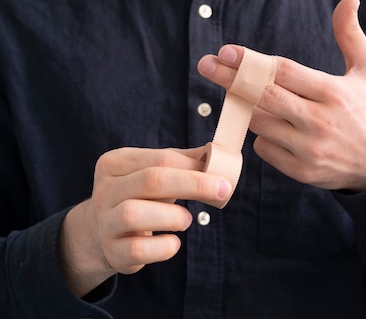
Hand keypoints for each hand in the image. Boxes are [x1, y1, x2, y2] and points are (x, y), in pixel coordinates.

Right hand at [59, 147, 231, 296]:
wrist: (101, 233)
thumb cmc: (138, 196)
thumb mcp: (153, 172)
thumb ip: (182, 162)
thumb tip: (215, 155)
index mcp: (116, 163)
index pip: (161, 159)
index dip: (195, 167)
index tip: (222, 176)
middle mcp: (105, 190)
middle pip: (150, 181)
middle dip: (193, 184)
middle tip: (222, 191)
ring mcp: (105, 222)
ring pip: (134, 214)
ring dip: (173, 217)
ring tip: (187, 220)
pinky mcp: (112, 251)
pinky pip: (138, 249)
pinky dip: (163, 247)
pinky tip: (173, 242)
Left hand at [198, 0, 365, 191]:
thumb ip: (351, 35)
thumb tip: (348, 0)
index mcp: (333, 92)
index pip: (283, 72)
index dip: (251, 61)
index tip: (226, 51)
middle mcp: (320, 121)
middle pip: (263, 97)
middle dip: (230, 79)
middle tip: (207, 64)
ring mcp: (310, 149)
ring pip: (259, 123)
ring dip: (248, 108)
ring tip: (245, 96)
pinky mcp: (303, 171)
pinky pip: (265, 149)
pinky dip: (262, 136)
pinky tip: (271, 127)